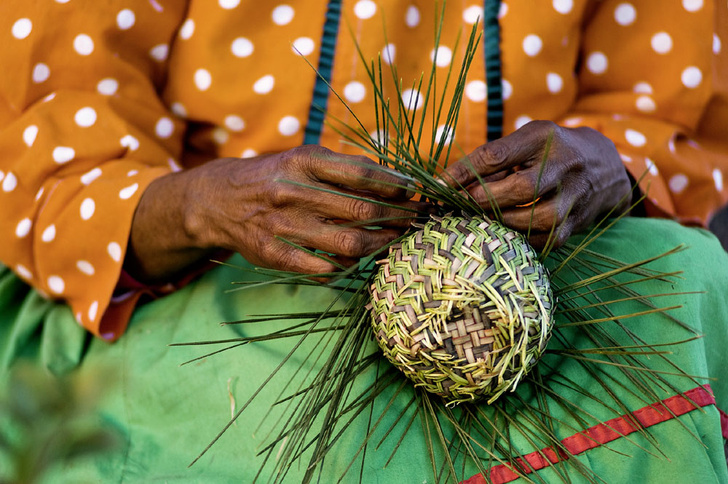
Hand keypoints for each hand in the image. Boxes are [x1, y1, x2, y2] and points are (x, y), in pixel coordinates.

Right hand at [126, 145, 421, 281]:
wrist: (218, 199)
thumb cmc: (275, 176)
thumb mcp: (303, 159)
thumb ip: (344, 167)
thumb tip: (393, 178)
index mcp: (303, 163)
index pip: (361, 173)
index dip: (393, 183)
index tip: (414, 190)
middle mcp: (293, 192)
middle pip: (360, 211)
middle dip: (396, 218)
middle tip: (415, 221)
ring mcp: (282, 226)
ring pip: (347, 244)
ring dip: (379, 246)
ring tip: (395, 243)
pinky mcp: (273, 254)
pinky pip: (321, 268)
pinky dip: (346, 268)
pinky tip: (362, 264)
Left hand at [442, 120, 631, 248]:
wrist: (604, 167)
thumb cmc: (549, 151)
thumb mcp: (524, 140)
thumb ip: (491, 158)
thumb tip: (446, 183)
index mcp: (544, 137)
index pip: (498, 155)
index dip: (464, 171)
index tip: (438, 185)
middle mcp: (564, 165)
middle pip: (521, 188)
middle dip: (483, 200)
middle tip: (459, 207)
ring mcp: (574, 197)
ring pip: (536, 218)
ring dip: (501, 223)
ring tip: (479, 222)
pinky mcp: (575, 225)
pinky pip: (544, 240)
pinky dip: (518, 240)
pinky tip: (501, 235)